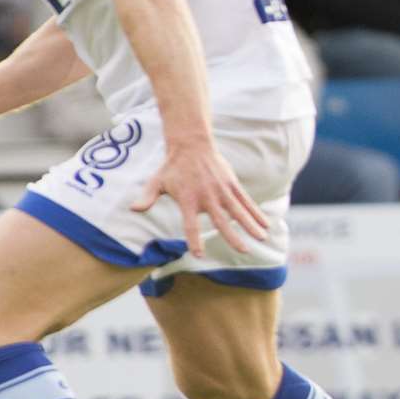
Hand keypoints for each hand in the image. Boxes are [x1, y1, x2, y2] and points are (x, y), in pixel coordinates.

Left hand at [131, 136, 270, 257]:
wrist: (191, 144)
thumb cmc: (173, 167)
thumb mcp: (157, 182)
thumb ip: (147, 197)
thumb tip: (133, 209)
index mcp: (188, 200)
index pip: (191, 225)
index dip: (195, 240)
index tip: (199, 255)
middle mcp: (207, 197)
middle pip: (222, 221)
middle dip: (233, 237)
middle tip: (244, 251)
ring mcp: (222, 190)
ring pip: (239, 211)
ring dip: (251, 225)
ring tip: (262, 239)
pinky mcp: (232, 184)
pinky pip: (245, 201)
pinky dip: (255, 212)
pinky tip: (265, 223)